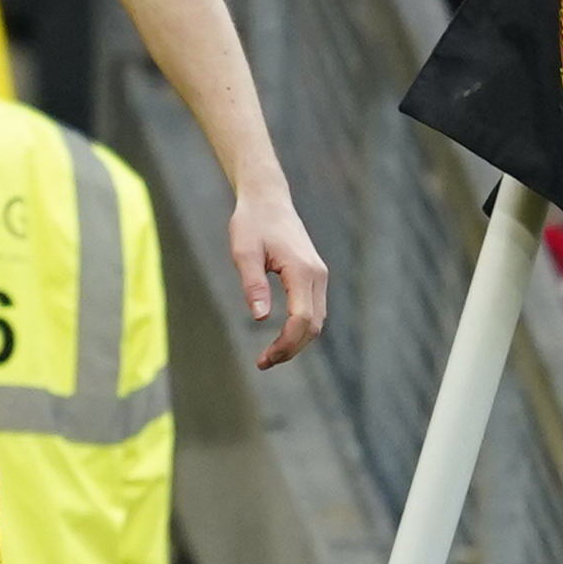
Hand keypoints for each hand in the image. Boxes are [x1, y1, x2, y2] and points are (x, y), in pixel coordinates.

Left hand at [230, 183, 327, 367]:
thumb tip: (259, 318)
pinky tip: (280, 338)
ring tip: (269, 356)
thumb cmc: (251, 223)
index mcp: (302, 271)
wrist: (267, 200)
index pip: (302, 320)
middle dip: (291, 349)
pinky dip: (300, 329)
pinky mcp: (314, 276)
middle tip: (263, 363)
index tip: (264, 359)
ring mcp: (319, 276)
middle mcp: (317, 275)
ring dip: (297, 342)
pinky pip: (313, 311)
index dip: (286, 344)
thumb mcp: (244, 252)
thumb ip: (253, 284)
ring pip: (317, 321)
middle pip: (313, 326)